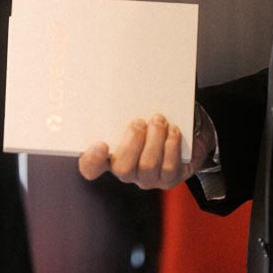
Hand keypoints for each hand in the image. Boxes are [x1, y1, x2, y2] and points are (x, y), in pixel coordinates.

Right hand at [78, 112, 215, 189]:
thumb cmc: (148, 120)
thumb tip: (116, 93)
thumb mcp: (130, 114)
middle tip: (138, 122)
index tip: (101, 144)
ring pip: (148, 166)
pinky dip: (171, 146)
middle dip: (132, 144)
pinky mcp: (169, 178)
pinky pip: (169, 167)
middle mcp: (126, 172)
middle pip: (122, 169)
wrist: (182, 129)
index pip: (90, 167)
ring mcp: (148, 178)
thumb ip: (120, 112)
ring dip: (154, 140)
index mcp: (108, 156)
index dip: (93, 160)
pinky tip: (173, 131)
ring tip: (159, 121)